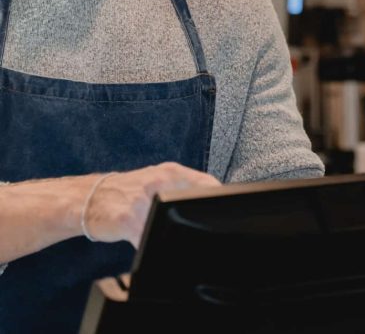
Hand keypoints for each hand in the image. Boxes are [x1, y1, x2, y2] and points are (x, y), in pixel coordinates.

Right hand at [83, 162, 219, 246]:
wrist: (89, 198)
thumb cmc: (126, 189)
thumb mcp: (156, 178)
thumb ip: (182, 185)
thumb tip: (209, 198)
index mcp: (170, 172)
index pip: (207, 184)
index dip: (216, 202)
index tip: (220, 215)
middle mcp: (158, 182)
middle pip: (191, 205)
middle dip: (196, 222)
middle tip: (197, 232)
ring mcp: (143, 201)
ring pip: (170, 224)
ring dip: (175, 237)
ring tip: (172, 239)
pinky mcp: (128, 221)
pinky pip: (148, 239)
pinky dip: (153, 247)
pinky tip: (151, 247)